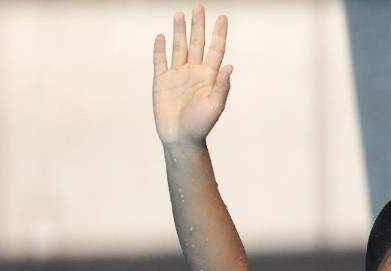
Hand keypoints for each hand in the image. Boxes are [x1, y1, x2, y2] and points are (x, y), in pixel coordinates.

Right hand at [152, 4, 231, 145]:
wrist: (181, 138)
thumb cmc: (201, 125)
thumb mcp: (215, 106)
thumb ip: (222, 86)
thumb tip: (230, 66)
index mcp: (209, 77)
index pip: (215, 49)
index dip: (218, 33)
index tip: (222, 17)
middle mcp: (194, 72)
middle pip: (197, 43)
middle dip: (198, 25)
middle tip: (199, 7)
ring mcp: (177, 76)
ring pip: (179, 48)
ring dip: (179, 31)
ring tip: (179, 14)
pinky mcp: (162, 82)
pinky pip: (160, 61)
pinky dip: (160, 49)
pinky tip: (162, 37)